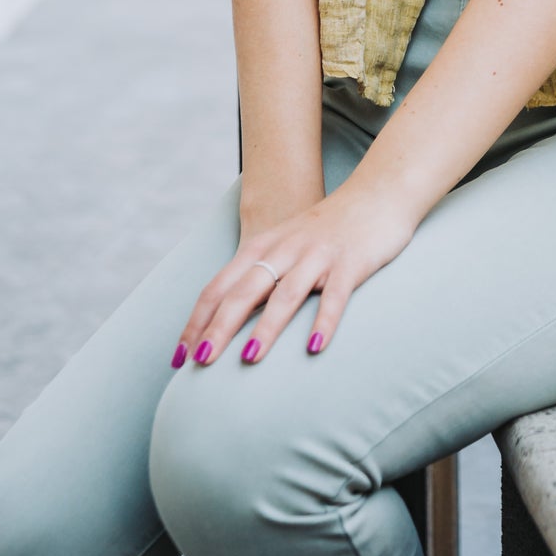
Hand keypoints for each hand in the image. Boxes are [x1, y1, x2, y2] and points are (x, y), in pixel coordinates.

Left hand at [172, 182, 417, 367]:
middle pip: (244, 291)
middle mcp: (285, 249)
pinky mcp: (350, 262)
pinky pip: (335, 295)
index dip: (197, 320)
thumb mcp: (286, 245)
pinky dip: (323, 321)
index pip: (219, 286)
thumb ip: (259, 275)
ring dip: (266, 326)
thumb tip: (227, 320)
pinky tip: (313, 347)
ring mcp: (318, 255)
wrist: (378, 193)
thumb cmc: (328, 229)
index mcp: (264, 247)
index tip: (178, 356)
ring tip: (248, 358)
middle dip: (219, 327)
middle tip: (200, 363)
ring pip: (286, 293)